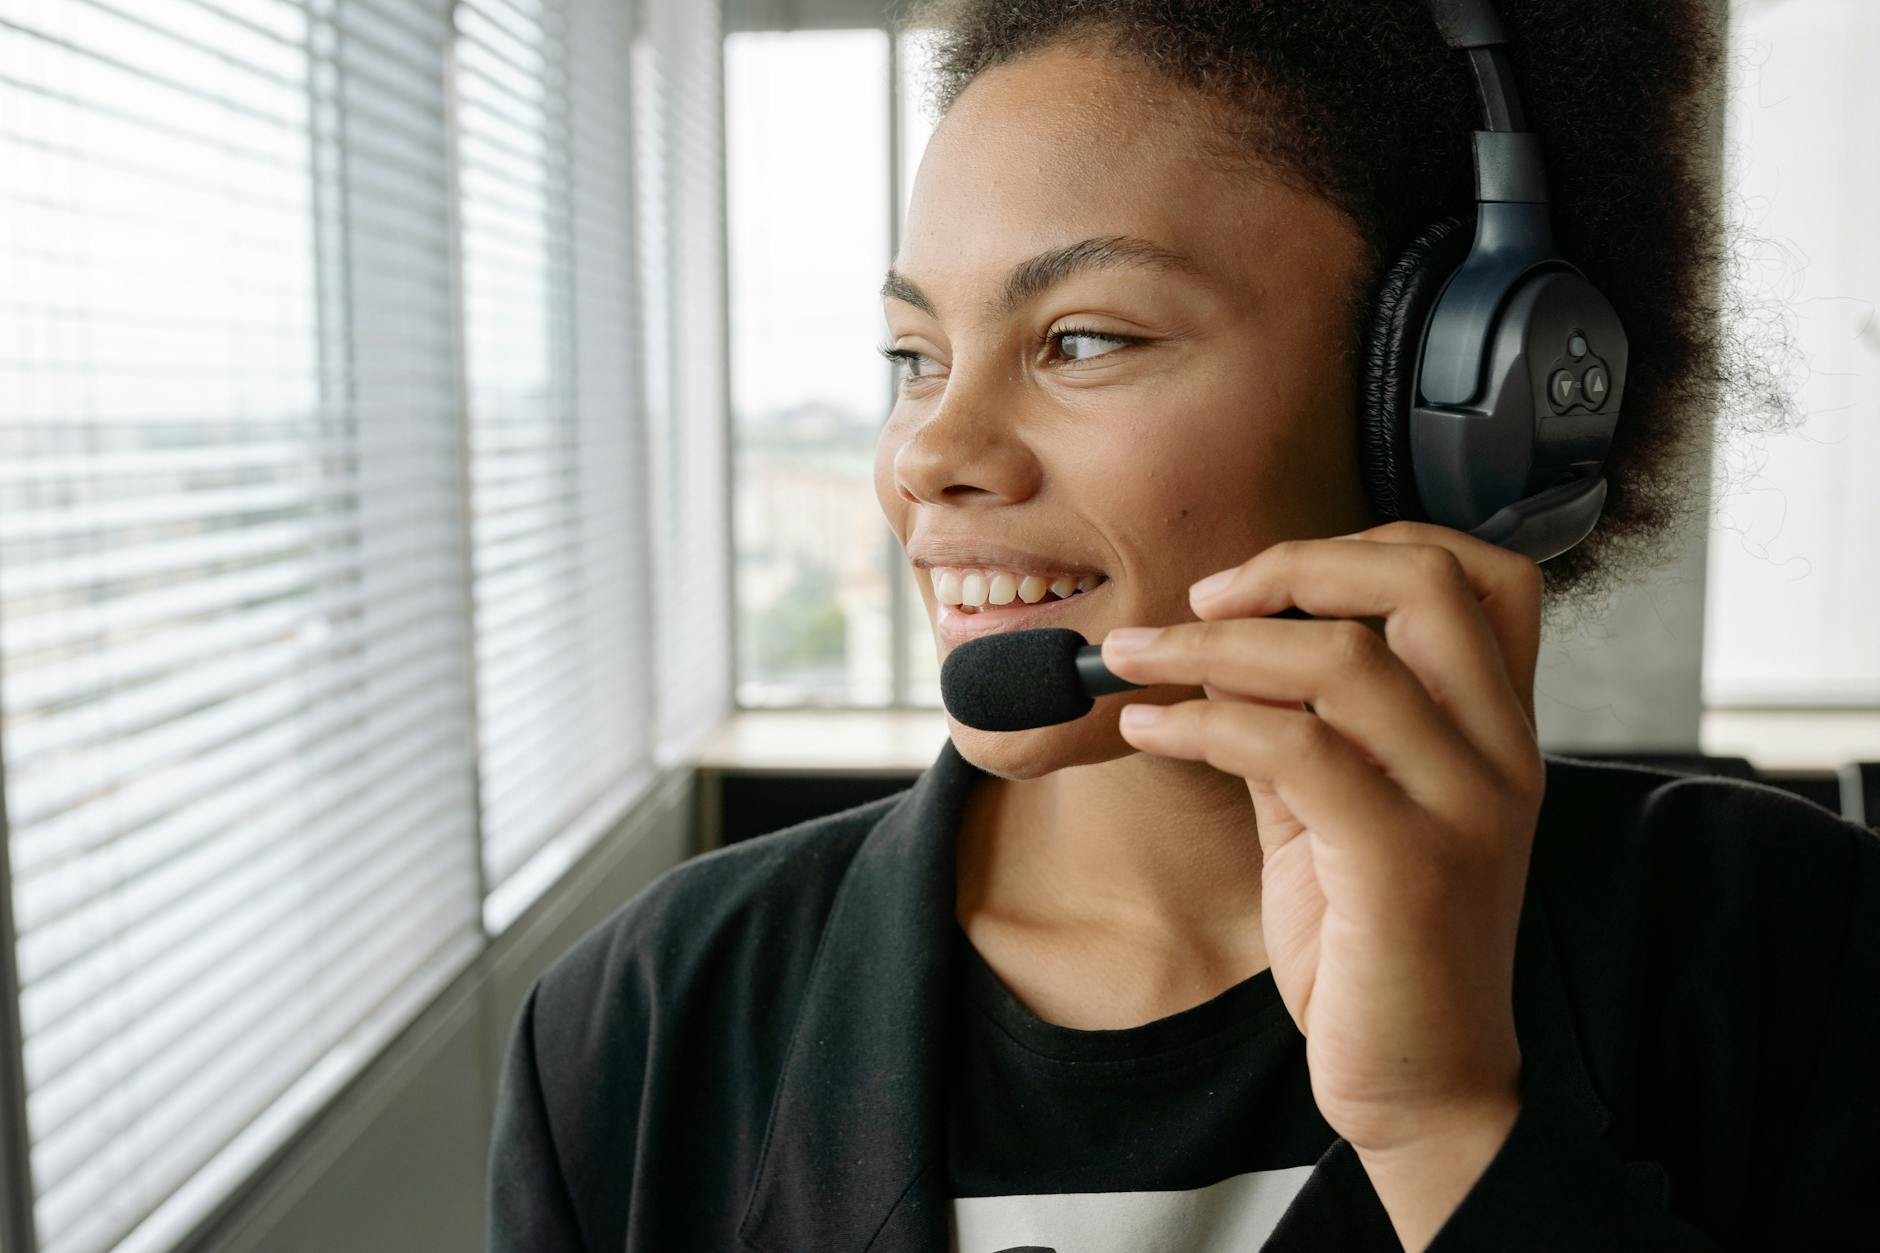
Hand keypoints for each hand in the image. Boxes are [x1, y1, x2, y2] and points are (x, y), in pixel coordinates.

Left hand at [1099, 521, 1543, 1155]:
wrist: (1419, 1083)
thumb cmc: (1373, 944)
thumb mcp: (1334, 810)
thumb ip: (1297, 723)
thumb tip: (1222, 642)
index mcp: (1494, 730)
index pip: (1483, 574)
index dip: (1367, 545)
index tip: (1263, 579)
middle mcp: (1499, 754)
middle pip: (1426, 582)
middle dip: (1296, 564)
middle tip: (1203, 596)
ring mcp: (1465, 808)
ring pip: (1344, 659)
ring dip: (1211, 644)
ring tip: (1133, 662)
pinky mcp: (1409, 866)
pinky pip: (1296, 749)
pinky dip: (1203, 720)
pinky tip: (1147, 728)